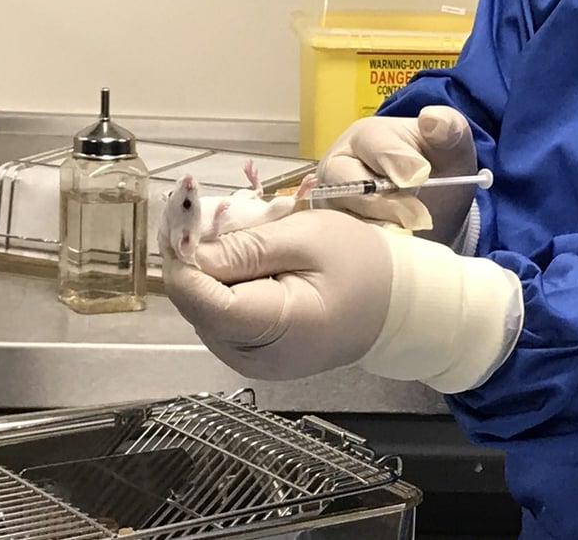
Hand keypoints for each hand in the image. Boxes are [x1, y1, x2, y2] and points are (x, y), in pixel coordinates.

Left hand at [161, 209, 391, 379]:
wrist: (394, 306)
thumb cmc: (360, 266)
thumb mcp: (306, 238)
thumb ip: (244, 246)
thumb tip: (187, 249)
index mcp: (273, 329)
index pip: (197, 297)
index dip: (183, 255)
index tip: (187, 215)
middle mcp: (251, 358)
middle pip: (194, 303)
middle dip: (199, 258)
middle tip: (228, 220)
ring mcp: (248, 362)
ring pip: (200, 307)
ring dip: (212, 270)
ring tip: (252, 245)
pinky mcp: (248, 355)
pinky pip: (217, 315)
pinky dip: (225, 285)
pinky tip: (254, 267)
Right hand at [316, 105, 477, 245]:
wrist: (432, 208)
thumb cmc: (438, 170)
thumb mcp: (452, 148)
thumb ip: (449, 129)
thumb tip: (431, 118)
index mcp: (367, 136)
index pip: (375, 146)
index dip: (399, 162)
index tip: (421, 176)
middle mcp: (339, 165)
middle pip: (350, 184)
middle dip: (388, 203)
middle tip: (418, 216)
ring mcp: (331, 200)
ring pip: (344, 216)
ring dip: (380, 228)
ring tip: (408, 231)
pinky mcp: (332, 230)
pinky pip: (343, 242)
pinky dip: (369, 247)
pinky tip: (392, 246)